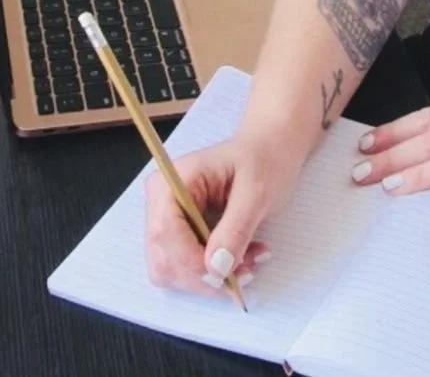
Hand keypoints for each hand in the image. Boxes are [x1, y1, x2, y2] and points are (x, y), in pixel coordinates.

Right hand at [144, 131, 303, 295]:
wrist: (268, 151)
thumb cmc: (263, 160)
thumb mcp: (257, 190)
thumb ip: (236, 228)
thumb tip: (216, 269)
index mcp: (174, 180)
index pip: (165, 231)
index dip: (191, 261)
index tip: (227, 274)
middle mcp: (161, 201)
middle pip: (164, 259)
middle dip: (205, 275)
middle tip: (248, 269)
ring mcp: (166, 220)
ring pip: (174, 272)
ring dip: (212, 278)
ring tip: (250, 261)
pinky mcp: (178, 236)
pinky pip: (186, 270)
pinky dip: (214, 273)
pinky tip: (243, 259)